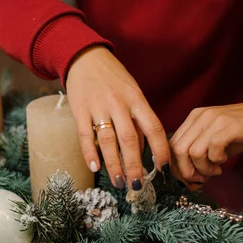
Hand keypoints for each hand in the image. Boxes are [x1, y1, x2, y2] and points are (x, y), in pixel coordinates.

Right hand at [66, 46, 169, 189]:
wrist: (84, 57)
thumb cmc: (113, 79)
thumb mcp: (132, 93)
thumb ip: (138, 120)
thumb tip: (143, 150)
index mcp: (137, 99)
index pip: (154, 127)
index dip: (160, 150)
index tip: (164, 169)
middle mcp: (119, 103)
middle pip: (130, 139)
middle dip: (134, 165)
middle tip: (138, 185)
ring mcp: (98, 107)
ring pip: (107, 141)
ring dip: (113, 165)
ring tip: (119, 182)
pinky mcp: (79, 110)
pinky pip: (84, 135)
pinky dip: (89, 153)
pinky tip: (95, 168)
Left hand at [169, 102, 242, 190]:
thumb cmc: (242, 132)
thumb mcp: (216, 143)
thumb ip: (200, 158)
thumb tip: (189, 182)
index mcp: (193, 119)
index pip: (172, 146)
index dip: (177, 167)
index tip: (189, 179)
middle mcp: (200, 117)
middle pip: (178, 150)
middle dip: (186, 172)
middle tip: (201, 179)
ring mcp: (214, 120)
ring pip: (193, 152)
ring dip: (203, 168)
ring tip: (215, 170)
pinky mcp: (229, 126)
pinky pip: (212, 149)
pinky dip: (216, 161)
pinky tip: (224, 160)